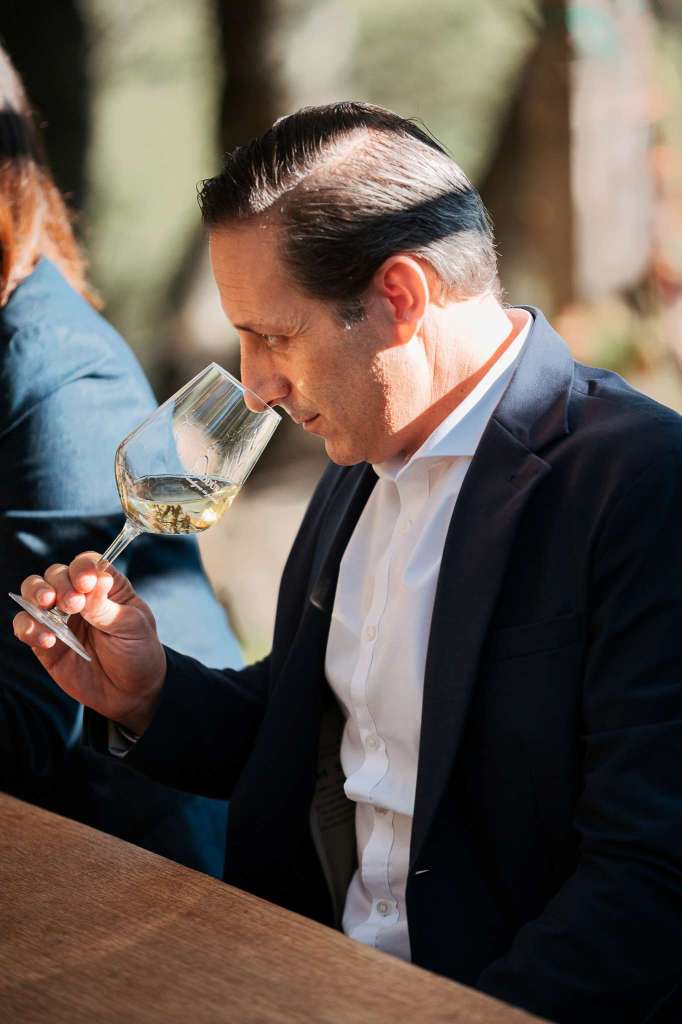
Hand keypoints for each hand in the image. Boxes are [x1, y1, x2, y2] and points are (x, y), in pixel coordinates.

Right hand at [12, 552, 165, 734]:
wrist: (130, 693)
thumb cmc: (138, 653)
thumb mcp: (132, 628)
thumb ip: (107, 607)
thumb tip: (96, 580)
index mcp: (106, 587)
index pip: (87, 564)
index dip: (82, 568)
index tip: (86, 584)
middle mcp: (79, 597)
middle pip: (56, 574)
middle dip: (59, 583)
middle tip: (72, 604)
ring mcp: (59, 618)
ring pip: (34, 592)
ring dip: (35, 594)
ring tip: (47, 606)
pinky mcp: (44, 641)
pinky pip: (25, 625)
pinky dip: (28, 627)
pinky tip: (46, 639)